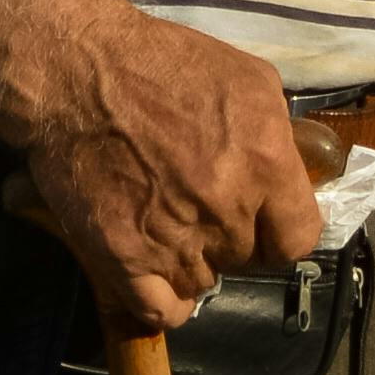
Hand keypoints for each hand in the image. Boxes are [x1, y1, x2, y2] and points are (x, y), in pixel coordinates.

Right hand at [2, 0, 321, 332]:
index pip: (298, 239)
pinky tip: (158, 278)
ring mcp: (175, 239)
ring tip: (168, 227)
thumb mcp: (248, 79)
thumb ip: (277, 133)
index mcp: (265, 163)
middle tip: (199, 206)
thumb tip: (289, 169)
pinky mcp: (125, 258)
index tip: (263, 221)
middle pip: (246, 258)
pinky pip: (162, 311)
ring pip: (204, 282)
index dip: (280, 232)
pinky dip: (166, 303)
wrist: (76, 72)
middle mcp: (227, 210)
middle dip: (229, 236)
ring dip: (192, 261)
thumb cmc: (162, 62)